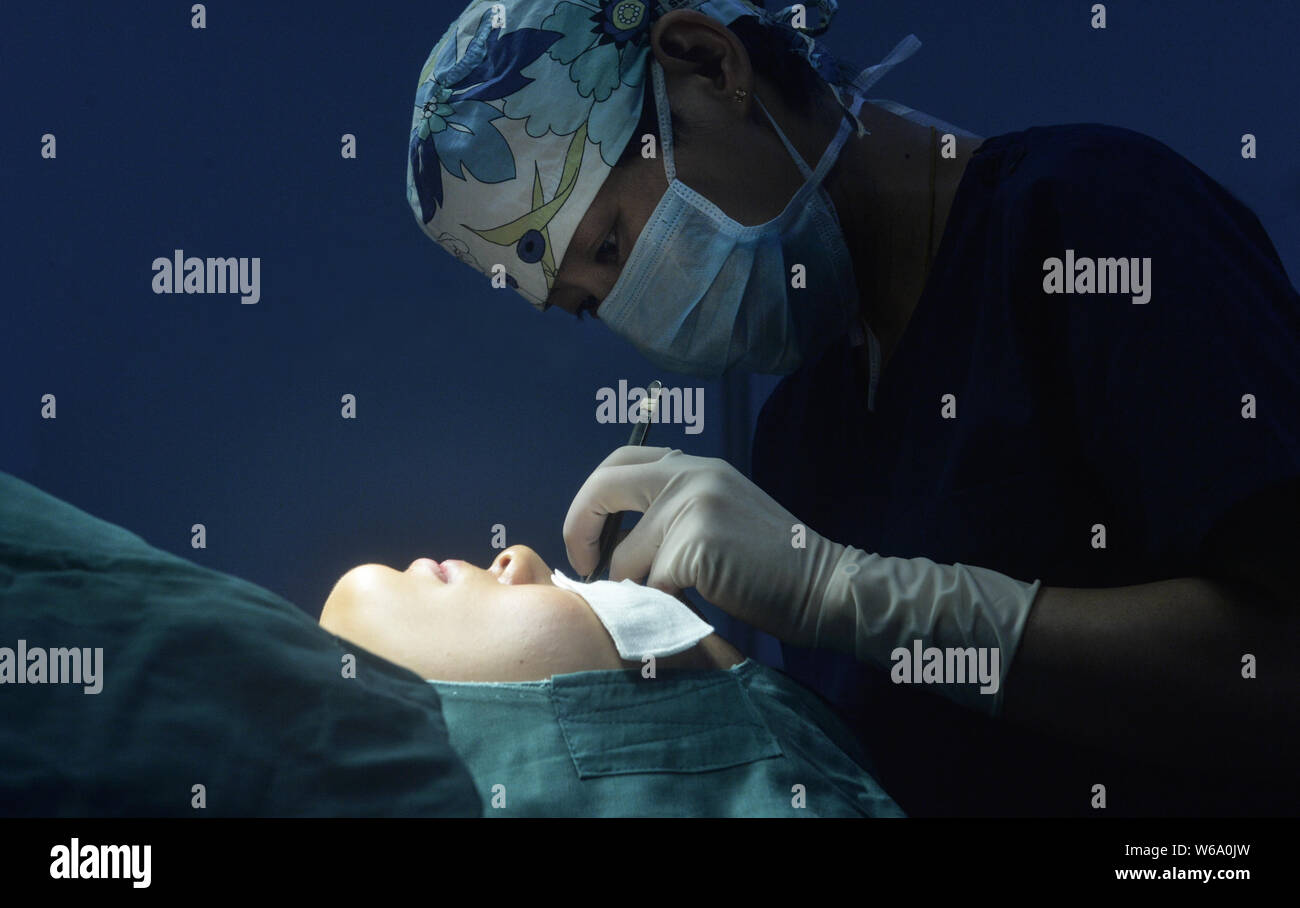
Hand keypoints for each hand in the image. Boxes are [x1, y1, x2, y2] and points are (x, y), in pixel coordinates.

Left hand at [563, 446, 846, 646]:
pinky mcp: (694, 547)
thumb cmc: (771, 565)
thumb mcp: (720, 515)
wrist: (824, 586)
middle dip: (579, 529)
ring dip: (635, 588)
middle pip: (603, 488)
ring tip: (666, 602)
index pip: (620, 461)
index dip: (591, 499)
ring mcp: (692, 507)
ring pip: (625, 557)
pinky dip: (660, 606)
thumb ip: (675, 511)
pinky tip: (689, 610)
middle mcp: (689, 475)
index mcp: (694, 466)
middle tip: (586, 567)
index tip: (591, 538)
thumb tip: (613, 541)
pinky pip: (649, 586)